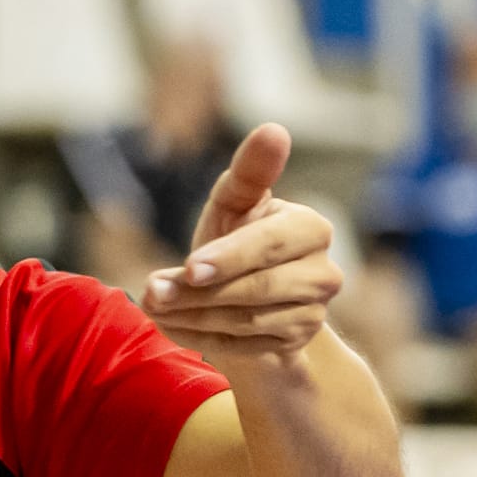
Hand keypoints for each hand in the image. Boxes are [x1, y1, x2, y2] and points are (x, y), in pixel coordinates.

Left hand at [140, 123, 341, 362]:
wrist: (247, 296)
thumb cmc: (238, 237)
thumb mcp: (237, 204)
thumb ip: (251, 172)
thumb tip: (273, 129)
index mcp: (312, 228)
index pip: (271, 244)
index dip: (229, 257)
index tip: (189, 267)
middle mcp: (324, 274)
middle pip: (257, 288)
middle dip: (198, 292)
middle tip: (151, 291)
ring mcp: (313, 314)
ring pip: (246, 320)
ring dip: (190, 315)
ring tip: (152, 304)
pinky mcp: (293, 346)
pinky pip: (242, 346)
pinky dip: (200, 336)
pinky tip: (170, 323)